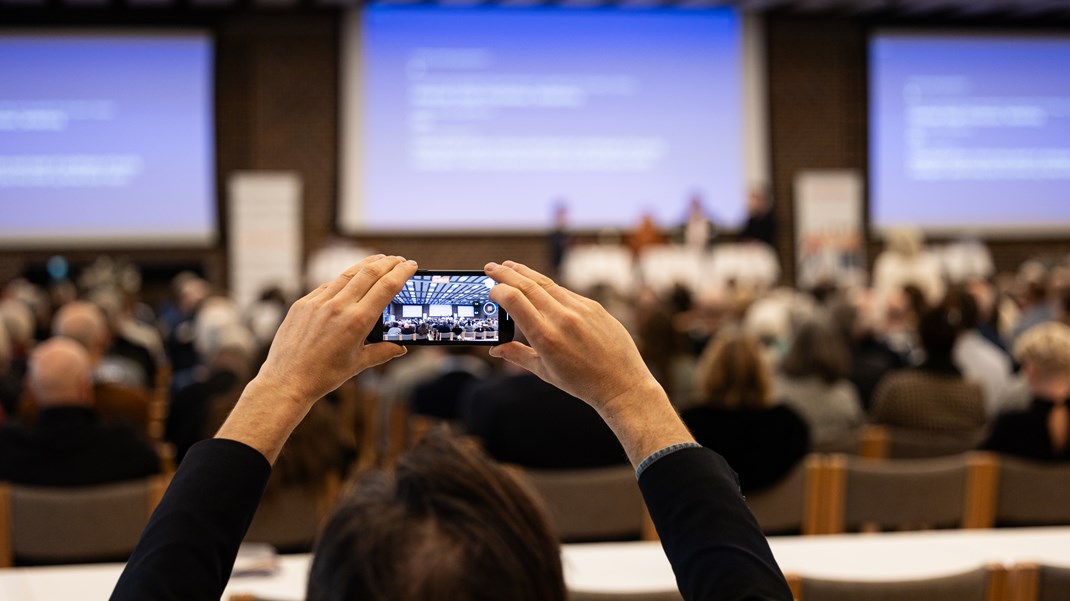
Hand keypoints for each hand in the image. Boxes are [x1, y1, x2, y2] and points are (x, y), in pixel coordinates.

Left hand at [257, 254, 416, 406]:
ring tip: (379, 261)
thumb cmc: (323, 375)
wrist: (287, 380)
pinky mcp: (303, 304)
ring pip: (348, 274)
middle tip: (399, 259)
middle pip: (369, 273)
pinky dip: (343, 280)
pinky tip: (350, 280)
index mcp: (357, 322)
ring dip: (367, 264)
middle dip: (388, 262)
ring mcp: (318, 302)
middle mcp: (338, 307)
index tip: (411, 265)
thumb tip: (399, 347)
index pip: (386, 287)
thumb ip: (382, 352)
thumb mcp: (358, 364)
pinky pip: (327, 286)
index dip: (401, 272)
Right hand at [484, 261, 658, 416]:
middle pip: (527, 285)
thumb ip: (518, 356)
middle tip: (491, 267)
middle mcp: (562, 319)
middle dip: (506, 273)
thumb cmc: (582, 382)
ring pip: (547, 283)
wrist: (622, 383)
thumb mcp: (545, 372)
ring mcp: (580, 310)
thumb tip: (495, 349)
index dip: (498, 290)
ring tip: (511, 267)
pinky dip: (549, 287)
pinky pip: (566, 292)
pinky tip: (539, 285)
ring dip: (526, 273)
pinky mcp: (594, 307)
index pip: (514, 300)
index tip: (490, 289)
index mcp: (545, 337)